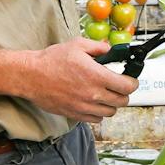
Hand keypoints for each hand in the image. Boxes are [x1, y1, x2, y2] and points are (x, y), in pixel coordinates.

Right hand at [24, 38, 139, 122]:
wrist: (31, 76)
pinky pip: (96, 119)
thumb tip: (111, 50)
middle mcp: (93, 95)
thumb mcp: (77, 45)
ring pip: (110, 112)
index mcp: (97, 76)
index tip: (130, 80)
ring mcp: (84, 107)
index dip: (132, 83)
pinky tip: (94, 103)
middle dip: (124, 93)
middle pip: (122, 101)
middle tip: (119, 86)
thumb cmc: (52, 60)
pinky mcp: (75, 115)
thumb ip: (98, 48)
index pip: (127, 86)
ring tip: (106, 94)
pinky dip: (99, 113)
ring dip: (112, 104)